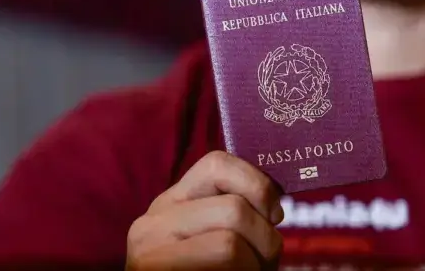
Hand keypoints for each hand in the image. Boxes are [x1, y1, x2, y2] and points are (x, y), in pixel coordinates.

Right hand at [126, 151, 283, 269]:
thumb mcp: (216, 237)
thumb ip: (234, 213)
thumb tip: (275, 196)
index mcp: (170, 204)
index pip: (217, 163)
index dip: (257, 184)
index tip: (274, 213)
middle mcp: (151, 223)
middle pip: (235, 209)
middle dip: (267, 240)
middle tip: (263, 263)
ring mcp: (149, 255)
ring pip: (230, 243)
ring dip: (256, 267)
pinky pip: (226, 265)